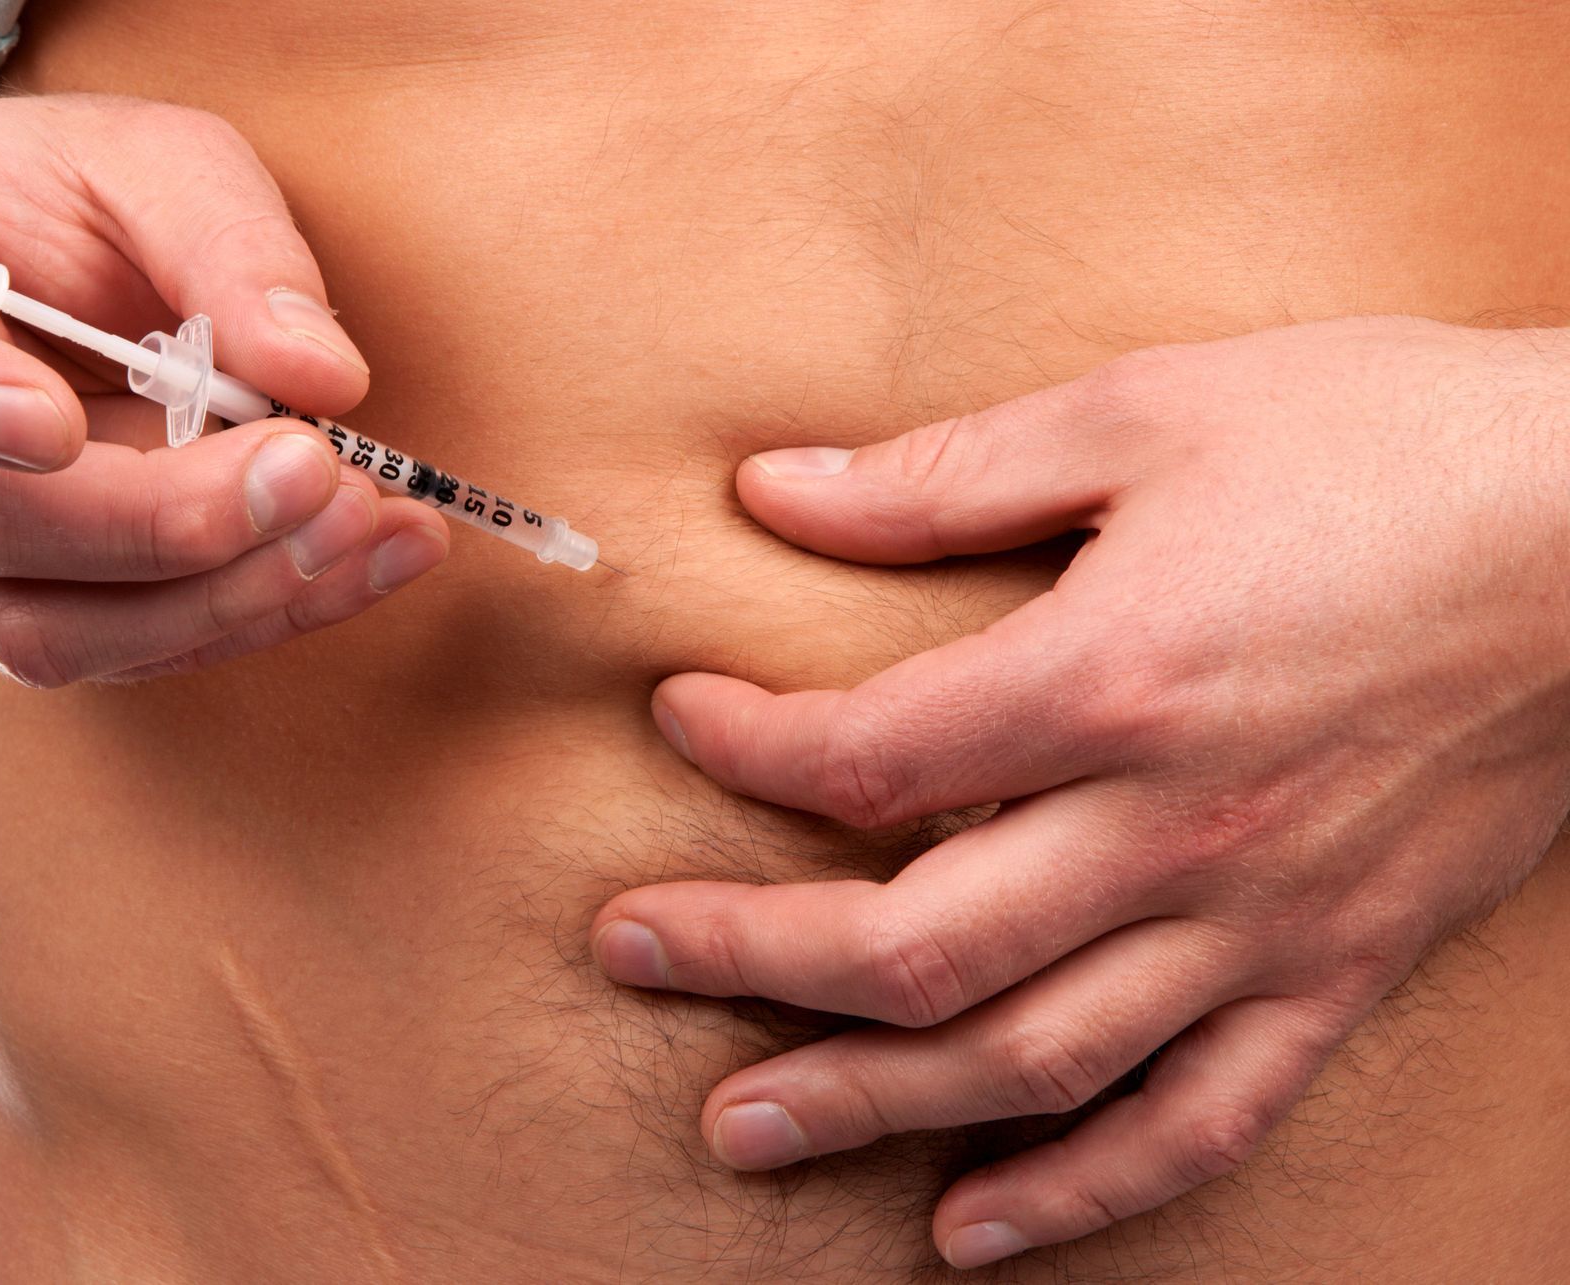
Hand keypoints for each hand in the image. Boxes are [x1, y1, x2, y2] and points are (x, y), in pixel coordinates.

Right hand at [0, 95, 447, 684]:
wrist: (3, 270)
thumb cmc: (56, 200)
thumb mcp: (147, 161)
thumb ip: (227, 245)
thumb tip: (323, 374)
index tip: (54, 423)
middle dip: (165, 518)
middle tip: (317, 471)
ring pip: (49, 630)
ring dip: (228, 596)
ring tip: (369, 528)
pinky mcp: (8, 614)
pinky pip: (127, 650)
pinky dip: (260, 614)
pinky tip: (369, 562)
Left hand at [591, 318, 1569, 1266]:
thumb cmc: (1383, 442)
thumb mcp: (1146, 414)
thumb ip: (944, 477)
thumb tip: (775, 490)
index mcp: (1108, 679)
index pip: (862, 761)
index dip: (740, 747)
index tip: (680, 718)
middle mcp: (1173, 830)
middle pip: (913, 945)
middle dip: (747, 958)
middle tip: (629, 955)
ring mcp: (1260, 923)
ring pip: (1032, 1062)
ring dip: (870, 1106)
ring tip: (740, 1131)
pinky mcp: (1337, 968)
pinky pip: (1200, 1123)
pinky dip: (1083, 1192)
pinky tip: (973, 1230)